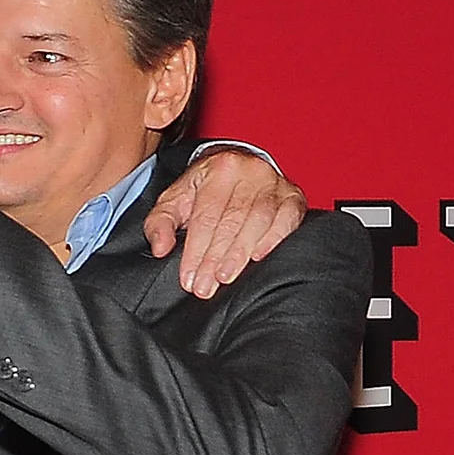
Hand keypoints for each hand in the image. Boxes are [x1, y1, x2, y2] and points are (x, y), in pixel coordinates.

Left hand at [143, 147, 305, 297]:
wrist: (237, 168)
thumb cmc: (204, 190)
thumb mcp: (175, 200)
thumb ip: (160, 223)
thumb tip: (160, 248)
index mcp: (218, 168)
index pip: (205, 216)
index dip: (195, 250)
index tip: (189, 278)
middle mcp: (249, 170)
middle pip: (231, 220)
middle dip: (216, 257)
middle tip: (206, 286)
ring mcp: (274, 182)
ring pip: (259, 219)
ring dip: (241, 252)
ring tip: (226, 277)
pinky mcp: (293, 195)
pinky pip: (288, 217)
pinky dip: (275, 237)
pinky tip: (259, 256)